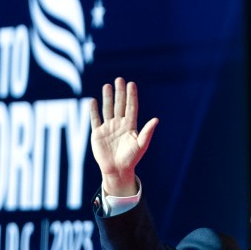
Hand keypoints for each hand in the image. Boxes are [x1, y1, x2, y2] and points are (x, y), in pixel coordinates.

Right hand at [89, 77, 158, 196]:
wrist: (117, 170)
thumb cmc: (131, 159)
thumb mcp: (141, 145)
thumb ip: (147, 132)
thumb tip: (156, 119)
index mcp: (130, 126)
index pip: (131, 107)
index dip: (131, 96)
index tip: (131, 84)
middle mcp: (119, 124)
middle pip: (119, 105)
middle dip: (119, 92)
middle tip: (119, 79)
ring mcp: (108, 128)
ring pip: (107, 109)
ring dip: (107, 97)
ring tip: (107, 86)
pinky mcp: (98, 134)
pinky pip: (95, 119)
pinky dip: (93, 110)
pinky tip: (93, 101)